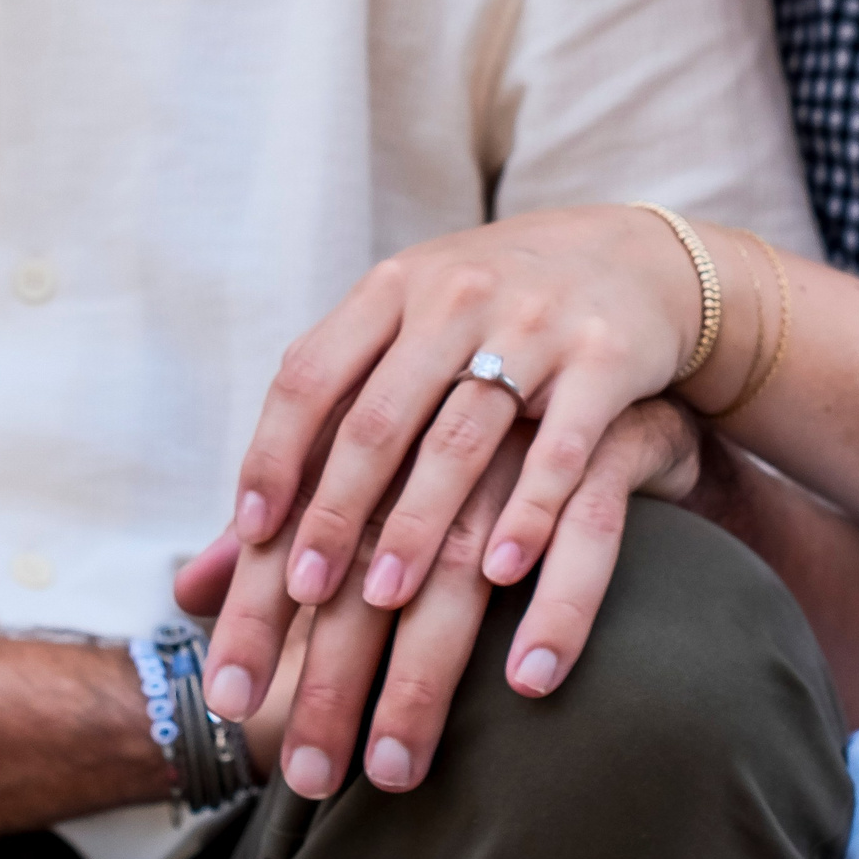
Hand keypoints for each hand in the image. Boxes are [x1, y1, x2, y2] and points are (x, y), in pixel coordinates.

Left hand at [231, 208, 718, 631]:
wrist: (638, 259)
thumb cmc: (493, 321)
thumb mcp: (408, 335)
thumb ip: (330, 423)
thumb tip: (220, 553)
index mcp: (392, 290)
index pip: (311, 374)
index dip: (275, 453)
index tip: (252, 532)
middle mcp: (454, 298)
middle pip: (378, 417)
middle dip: (335, 510)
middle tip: (304, 593)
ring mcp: (532, 325)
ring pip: (462, 437)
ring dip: (418, 523)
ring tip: (385, 599)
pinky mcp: (606, 358)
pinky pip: (560, 446)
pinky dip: (528, 511)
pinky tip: (500, 572)